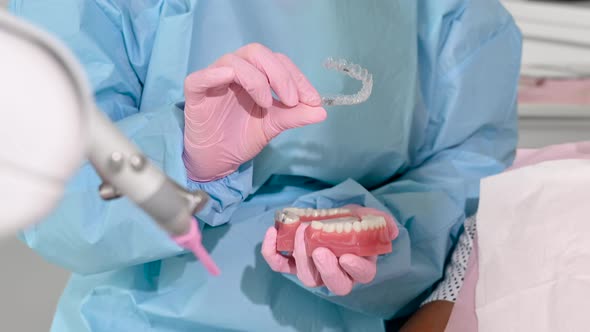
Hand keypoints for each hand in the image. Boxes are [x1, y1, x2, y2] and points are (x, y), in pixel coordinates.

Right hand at [183, 43, 326, 181]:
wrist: (217, 159)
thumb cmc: (242, 136)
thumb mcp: (274, 126)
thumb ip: (295, 115)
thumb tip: (322, 111)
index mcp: (255, 74)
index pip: (279, 63)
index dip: (297, 78)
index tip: (312, 100)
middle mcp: (235, 70)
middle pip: (257, 53)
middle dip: (280, 75)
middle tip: (291, 101)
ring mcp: (214, 79)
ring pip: (234, 61)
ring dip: (256, 80)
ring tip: (267, 105)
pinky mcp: (195, 93)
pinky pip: (200, 77)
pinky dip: (214, 75)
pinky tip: (229, 78)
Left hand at [262, 223, 377, 295]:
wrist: (330, 214)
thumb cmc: (352, 220)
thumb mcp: (369, 216)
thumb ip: (382, 221)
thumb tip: (391, 231)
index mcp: (360, 265)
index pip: (362, 275)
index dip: (355, 269)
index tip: (347, 256)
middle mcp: (337, 273)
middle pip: (334, 284)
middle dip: (326, 269)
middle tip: (319, 250)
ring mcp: (314, 270)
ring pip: (308, 277)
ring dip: (302, 256)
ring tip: (300, 232)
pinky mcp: (293, 263)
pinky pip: (280, 265)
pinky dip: (272, 253)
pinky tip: (272, 234)